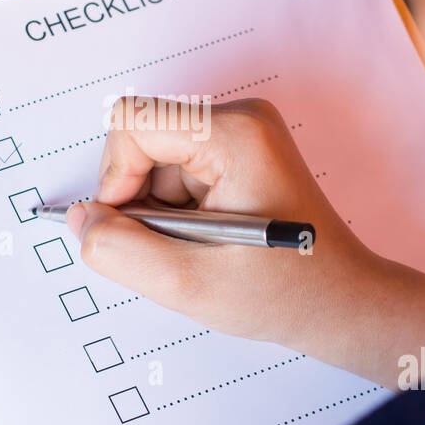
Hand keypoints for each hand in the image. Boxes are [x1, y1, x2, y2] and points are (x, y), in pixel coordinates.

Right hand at [66, 97, 424, 384]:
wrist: (344, 304)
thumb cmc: (286, 294)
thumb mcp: (188, 284)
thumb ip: (120, 250)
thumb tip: (80, 219)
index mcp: (234, 133)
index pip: (130, 124)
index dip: (116, 179)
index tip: (137, 227)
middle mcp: (240, 119)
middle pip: (140, 140)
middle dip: (141, 200)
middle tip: (178, 247)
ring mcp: (241, 135)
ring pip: (154, 161)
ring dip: (160, 212)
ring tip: (203, 250)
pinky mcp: (239, 154)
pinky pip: (175, 172)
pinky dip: (176, 212)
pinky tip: (210, 242)